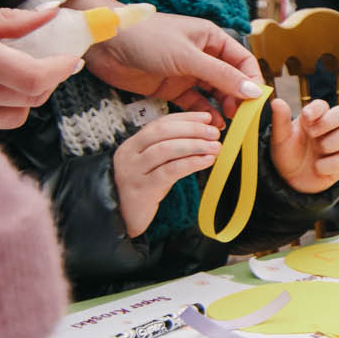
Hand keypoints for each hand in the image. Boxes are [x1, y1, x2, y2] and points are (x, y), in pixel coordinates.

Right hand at [0, 0, 79, 129]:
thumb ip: (5, 19)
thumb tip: (53, 14)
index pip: (32, 76)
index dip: (61, 69)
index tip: (72, 57)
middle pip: (29, 100)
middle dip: (48, 80)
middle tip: (48, 58)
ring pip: (9, 118)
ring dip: (23, 97)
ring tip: (12, 71)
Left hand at [68, 0, 264, 118]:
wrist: (106, 44)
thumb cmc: (147, 38)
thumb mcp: (188, 56)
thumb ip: (221, 75)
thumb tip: (252, 90)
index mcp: (211, 38)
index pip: (242, 61)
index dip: (252, 80)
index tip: (257, 102)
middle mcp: (203, 55)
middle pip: (230, 80)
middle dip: (238, 98)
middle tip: (242, 118)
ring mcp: (187, 73)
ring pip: (214, 94)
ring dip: (222, 108)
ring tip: (227, 125)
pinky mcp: (172, 88)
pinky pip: (195, 103)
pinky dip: (204, 114)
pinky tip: (211, 125)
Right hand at [112, 112, 220, 237]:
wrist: (123, 220)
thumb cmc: (144, 189)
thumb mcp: (154, 166)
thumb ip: (171, 150)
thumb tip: (204, 135)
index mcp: (132, 145)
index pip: (159, 123)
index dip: (185, 119)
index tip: (206, 117)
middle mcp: (129, 154)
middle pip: (162, 132)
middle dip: (191, 129)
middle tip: (214, 133)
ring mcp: (133, 171)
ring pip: (165, 149)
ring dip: (194, 145)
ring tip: (215, 147)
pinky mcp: (142, 189)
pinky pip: (169, 171)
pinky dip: (191, 163)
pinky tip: (206, 161)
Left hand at [270, 96, 338, 192]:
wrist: (290, 180)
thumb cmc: (288, 154)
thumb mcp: (280, 138)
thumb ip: (280, 120)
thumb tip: (276, 101)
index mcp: (315, 119)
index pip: (323, 105)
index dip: (317, 109)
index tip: (306, 116)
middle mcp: (329, 129)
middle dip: (329, 121)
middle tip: (312, 132)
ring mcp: (337, 146)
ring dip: (330, 142)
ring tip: (317, 149)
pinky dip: (326, 165)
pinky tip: (317, 167)